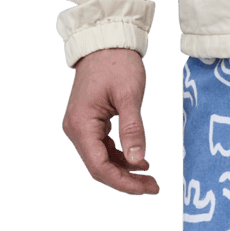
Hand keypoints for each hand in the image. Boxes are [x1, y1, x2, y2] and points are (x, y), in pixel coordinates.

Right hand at [62, 49, 159, 196]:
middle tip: (154, 187)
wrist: (106, 42)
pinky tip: (140, 161)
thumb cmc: (117, 64)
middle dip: (126, 181)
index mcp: (81, 124)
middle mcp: (75, 129)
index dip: (123, 182)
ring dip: (125, 171)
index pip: (99, 166)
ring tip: (150, 177)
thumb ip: (133, 129)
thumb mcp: (129, 96)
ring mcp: (81, 127)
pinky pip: (103, 149)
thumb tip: (138, 161)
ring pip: (101, 160)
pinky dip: (121, 157)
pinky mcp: (89, 123)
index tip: (147, 188)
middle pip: (99, 167)